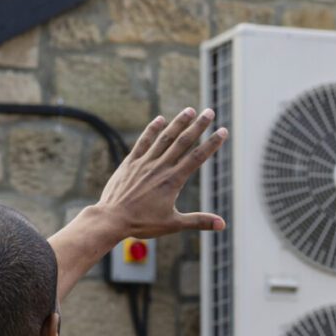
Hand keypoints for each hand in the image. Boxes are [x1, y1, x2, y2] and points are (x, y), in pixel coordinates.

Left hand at [95, 108, 228, 237]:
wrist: (112, 219)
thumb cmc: (143, 223)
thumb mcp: (174, 224)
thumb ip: (199, 221)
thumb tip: (222, 225)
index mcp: (173, 181)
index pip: (197, 157)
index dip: (212, 143)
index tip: (223, 131)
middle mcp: (160, 167)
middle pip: (183, 142)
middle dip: (198, 126)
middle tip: (210, 112)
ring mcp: (144, 162)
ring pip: (165, 138)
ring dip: (178, 123)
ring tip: (190, 110)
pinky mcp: (130, 162)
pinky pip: (143, 142)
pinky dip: (152, 130)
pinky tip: (160, 119)